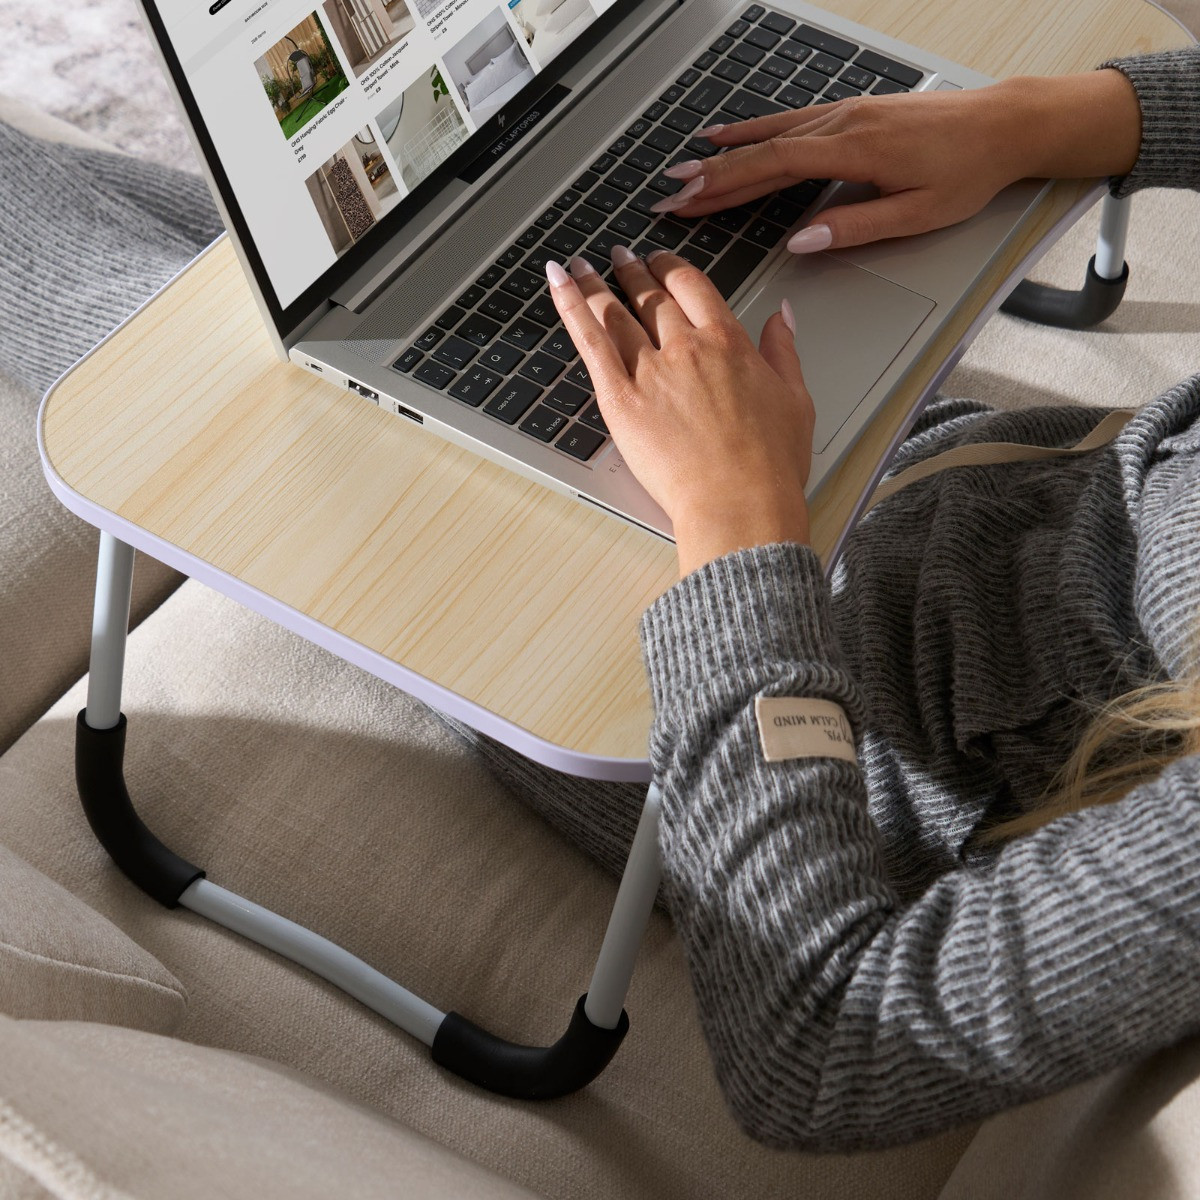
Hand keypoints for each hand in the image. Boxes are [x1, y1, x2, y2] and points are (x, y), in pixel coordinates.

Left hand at [546, 250, 812, 577]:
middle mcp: (686, 348)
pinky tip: (558, 282)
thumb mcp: (795, 399)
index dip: (671, 268)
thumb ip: (783, 350)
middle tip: (620, 257)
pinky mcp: (620, 400)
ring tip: (582, 265)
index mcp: (728, 343)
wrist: (740, 503)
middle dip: (633, 271)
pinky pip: (590, 342)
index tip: (660, 261)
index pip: (692, 286)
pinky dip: (569, 306)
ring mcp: (650, 372)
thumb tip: (781, 315)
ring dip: (596, 283)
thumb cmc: (769, 465)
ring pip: (615, 312)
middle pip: (651, 296)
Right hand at [652, 69, 1141, 250]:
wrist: (1005, 124)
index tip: (688, 203)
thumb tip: (801, 241)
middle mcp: (841, 125)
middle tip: (669, 194)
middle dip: (710, 175)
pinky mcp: (851, 112)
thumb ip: (854, 227)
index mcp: (852, 151)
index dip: (724, 188)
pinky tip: (733, 133)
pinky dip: (754, 128)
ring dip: (724, 152)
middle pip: (760, 151)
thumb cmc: (968, 172)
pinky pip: (790, 120)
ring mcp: (844, 113)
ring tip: (686, 166)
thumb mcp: (916, 215)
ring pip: (770, 133)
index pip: (771, 171)